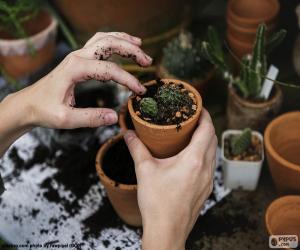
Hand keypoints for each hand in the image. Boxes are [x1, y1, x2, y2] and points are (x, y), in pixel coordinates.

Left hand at [0, 32, 151, 154]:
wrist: (28, 104)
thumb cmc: (44, 111)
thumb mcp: (66, 119)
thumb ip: (90, 118)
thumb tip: (114, 117)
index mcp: (75, 69)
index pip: (109, 70)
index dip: (128, 80)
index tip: (140, 91)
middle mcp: (77, 57)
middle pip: (109, 43)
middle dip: (131, 50)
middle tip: (148, 61)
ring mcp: (77, 55)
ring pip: (104, 38)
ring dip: (123, 40)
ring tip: (140, 46)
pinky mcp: (78, 59)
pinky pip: (98, 43)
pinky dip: (113, 41)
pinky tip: (122, 46)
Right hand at [124, 109, 216, 249]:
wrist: (167, 232)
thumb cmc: (157, 203)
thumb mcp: (144, 170)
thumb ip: (136, 148)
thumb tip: (128, 133)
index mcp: (194, 160)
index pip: (208, 130)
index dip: (206, 115)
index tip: (199, 108)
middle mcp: (206, 169)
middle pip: (213, 139)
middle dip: (206, 126)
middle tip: (192, 118)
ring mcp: (208, 181)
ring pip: (213, 153)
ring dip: (206, 141)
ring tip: (192, 135)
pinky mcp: (206, 190)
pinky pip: (210, 166)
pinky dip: (205, 155)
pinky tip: (191, 157)